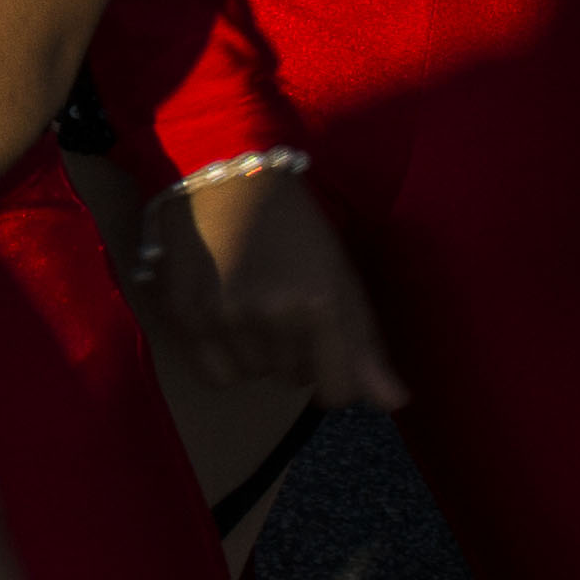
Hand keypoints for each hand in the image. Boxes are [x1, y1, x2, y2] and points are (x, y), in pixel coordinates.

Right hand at [139, 166, 409, 412]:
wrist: (222, 175)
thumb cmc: (294, 225)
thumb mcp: (340, 276)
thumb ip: (365, 345)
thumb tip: (395, 404)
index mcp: (320, 301)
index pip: (338, 392)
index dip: (337, 374)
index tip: (327, 346)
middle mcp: (272, 314)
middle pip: (295, 381)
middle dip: (296, 353)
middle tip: (284, 302)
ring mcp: (223, 316)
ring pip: (255, 377)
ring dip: (259, 354)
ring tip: (253, 304)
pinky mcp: (184, 315)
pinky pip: (217, 375)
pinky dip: (225, 360)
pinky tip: (226, 322)